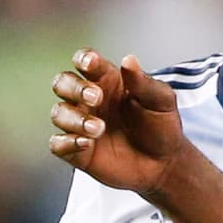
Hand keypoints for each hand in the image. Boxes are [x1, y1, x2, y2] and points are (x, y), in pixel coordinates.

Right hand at [49, 49, 185, 195]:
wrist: (165, 164)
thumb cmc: (162, 127)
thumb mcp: (161, 101)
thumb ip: (143, 82)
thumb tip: (129, 60)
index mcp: (108, 81)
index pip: (86, 62)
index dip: (83, 59)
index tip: (90, 63)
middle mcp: (89, 100)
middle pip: (63, 83)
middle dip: (74, 88)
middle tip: (97, 98)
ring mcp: (81, 125)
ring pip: (59, 113)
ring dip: (75, 118)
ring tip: (99, 128)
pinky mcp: (79, 151)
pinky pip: (58, 144)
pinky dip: (67, 143)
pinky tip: (86, 143)